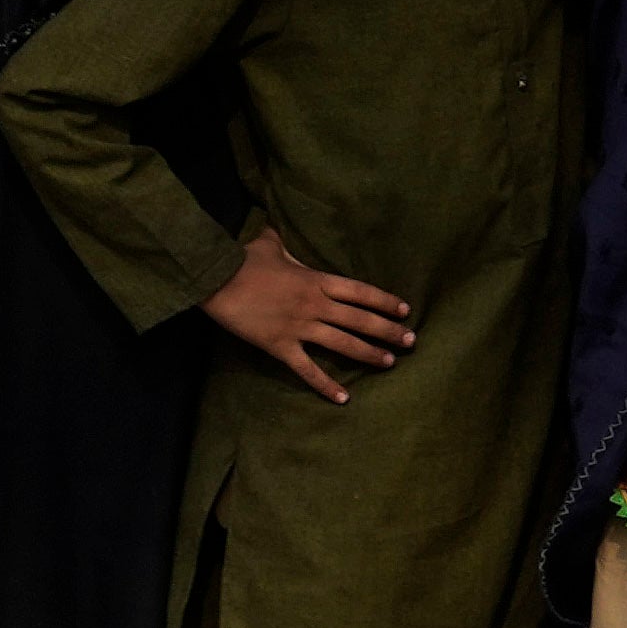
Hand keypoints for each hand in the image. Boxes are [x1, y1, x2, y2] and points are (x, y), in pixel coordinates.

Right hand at [206, 227, 414, 403]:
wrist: (214, 280)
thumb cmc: (242, 260)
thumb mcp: (270, 243)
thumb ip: (285, 244)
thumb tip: (279, 229)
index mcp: (316, 280)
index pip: (360, 292)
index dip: (385, 301)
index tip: (404, 310)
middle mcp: (315, 305)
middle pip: (360, 320)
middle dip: (389, 331)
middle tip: (411, 341)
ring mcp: (299, 328)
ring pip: (343, 344)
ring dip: (369, 354)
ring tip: (390, 362)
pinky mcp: (280, 346)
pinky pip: (307, 369)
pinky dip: (325, 385)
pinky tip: (343, 398)